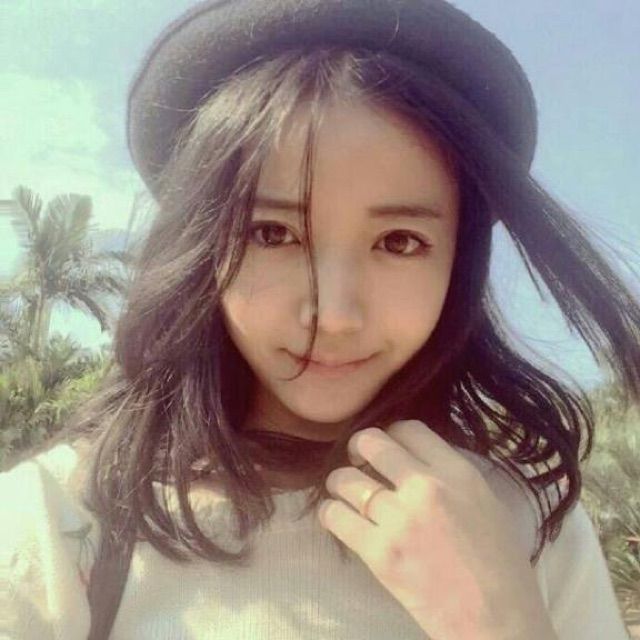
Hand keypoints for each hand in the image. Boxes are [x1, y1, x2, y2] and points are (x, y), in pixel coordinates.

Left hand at [317, 420, 556, 639]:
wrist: (498, 623)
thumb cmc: (502, 568)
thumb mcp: (487, 503)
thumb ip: (450, 475)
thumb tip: (416, 458)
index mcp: (457, 473)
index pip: (409, 428)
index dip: (391, 433)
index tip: (386, 448)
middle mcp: (425, 487)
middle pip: (371, 442)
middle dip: (358, 448)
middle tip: (357, 461)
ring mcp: (399, 519)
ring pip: (345, 478)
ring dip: (339, 483)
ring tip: (345, 494)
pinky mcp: (379, 553)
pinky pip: (334, 516)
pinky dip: (329, 513)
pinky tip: (336, 517)